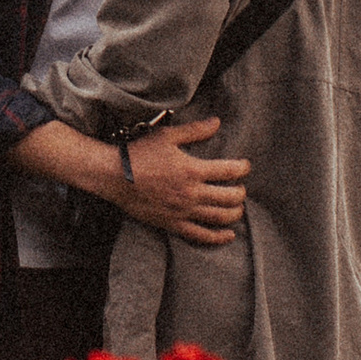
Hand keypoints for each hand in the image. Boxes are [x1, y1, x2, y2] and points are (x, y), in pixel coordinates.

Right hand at [114, 118, 247, 245]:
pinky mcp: (173, 224)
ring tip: (238, 208)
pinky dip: (218, 237)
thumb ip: (195, 130)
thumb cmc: (140, 153)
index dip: (242, 168)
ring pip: (220, 217)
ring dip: (235, 213)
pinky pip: (201, 235)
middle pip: (230, 197)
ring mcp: (183, 211)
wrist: (114, 177)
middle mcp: (192, 193)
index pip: (229, 171)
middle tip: (241, 188)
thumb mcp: (167, 136)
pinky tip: (229, 235)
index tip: (245, 166)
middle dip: (241, 192)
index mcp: (193, 170)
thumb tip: (217, 122)